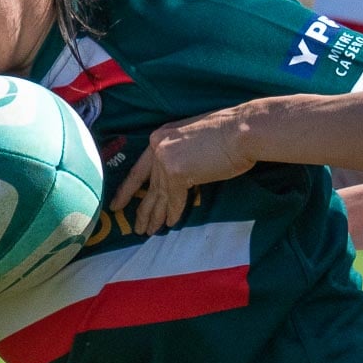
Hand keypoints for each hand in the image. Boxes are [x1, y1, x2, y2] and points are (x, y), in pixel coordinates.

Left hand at [110, 108, 254, 233]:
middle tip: (135, 227)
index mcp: (161, 135)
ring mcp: (166, 159)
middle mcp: (159, 146)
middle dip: (143, 209)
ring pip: (159, 195)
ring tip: (148, 232)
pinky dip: (174, 213)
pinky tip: (171, 224)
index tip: (117, 203)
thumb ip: (182, 155)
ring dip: (154, 216)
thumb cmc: (229, 133)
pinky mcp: (177, 172)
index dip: (128, 188)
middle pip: (149, 184)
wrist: (244, 130)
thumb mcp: (195, 140)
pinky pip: (175, 199)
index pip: (140, 167)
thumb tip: (182, 174)